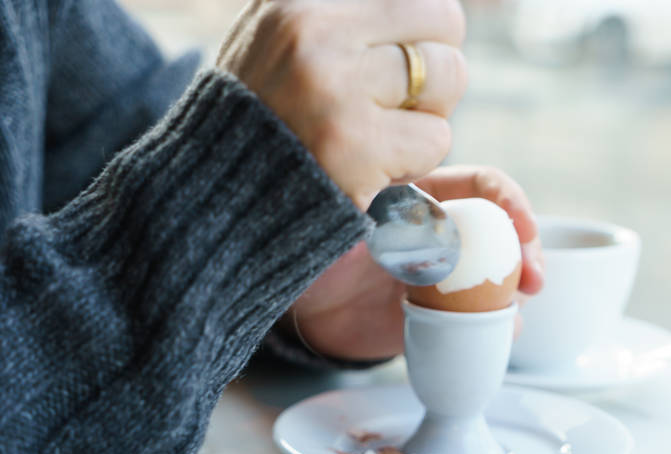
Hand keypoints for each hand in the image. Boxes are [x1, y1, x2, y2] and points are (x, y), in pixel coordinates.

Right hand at [217, 0, 466, 209]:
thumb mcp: (275, 42)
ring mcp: (337, 91)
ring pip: (448, 78)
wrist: (210, 205)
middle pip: (444, 22)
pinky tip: (372, 170)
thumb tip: (416, 10)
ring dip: (428, 118)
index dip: (420, 31)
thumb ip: (334, 16)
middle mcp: (317, 34)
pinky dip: (415, 162)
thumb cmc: (256, 127)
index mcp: (300, 1)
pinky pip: (435, 139)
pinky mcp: (356, 148)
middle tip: (396, 106)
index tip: (394, 65)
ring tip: (381, 138)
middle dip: (434, 70)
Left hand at [289, 164, 543, 360]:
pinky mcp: (443, 317)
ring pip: (498, 277)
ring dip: (517, 293)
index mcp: (422, 197)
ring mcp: (447, 277)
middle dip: (526, 251)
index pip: (478, 186)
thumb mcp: (345, 231)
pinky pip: (479, 321)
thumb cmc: (318, 255)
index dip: (506, 200)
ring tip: (516, 312)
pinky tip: (503, 334)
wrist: (306, 310)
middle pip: (501, 233)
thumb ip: (381, 226)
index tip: (523, 225)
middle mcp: (444, 234)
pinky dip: (496, 328)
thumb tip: (420, 237)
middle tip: (532, 278)